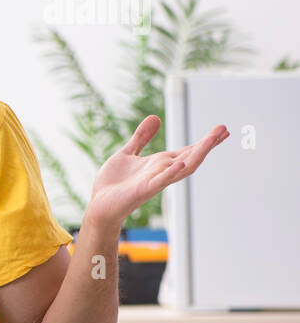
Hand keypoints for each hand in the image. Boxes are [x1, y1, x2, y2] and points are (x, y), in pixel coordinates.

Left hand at [86, 116, 228, 230]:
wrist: (98, 204)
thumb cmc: (113, 183)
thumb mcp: (127, 153)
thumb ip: (141, 137)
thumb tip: (155, 117)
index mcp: (159, 163)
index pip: (188, 150)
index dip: (204, 141)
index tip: (221, 129)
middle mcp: (162, 171)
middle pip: (191, 157)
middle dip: (208, 144)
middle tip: (224, 130)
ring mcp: (155, 181)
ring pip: (183, 168)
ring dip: (198, 154)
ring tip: (212, 140)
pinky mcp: (144, 190)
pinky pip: (161, 181)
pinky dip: (171, 172)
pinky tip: (181, 163)